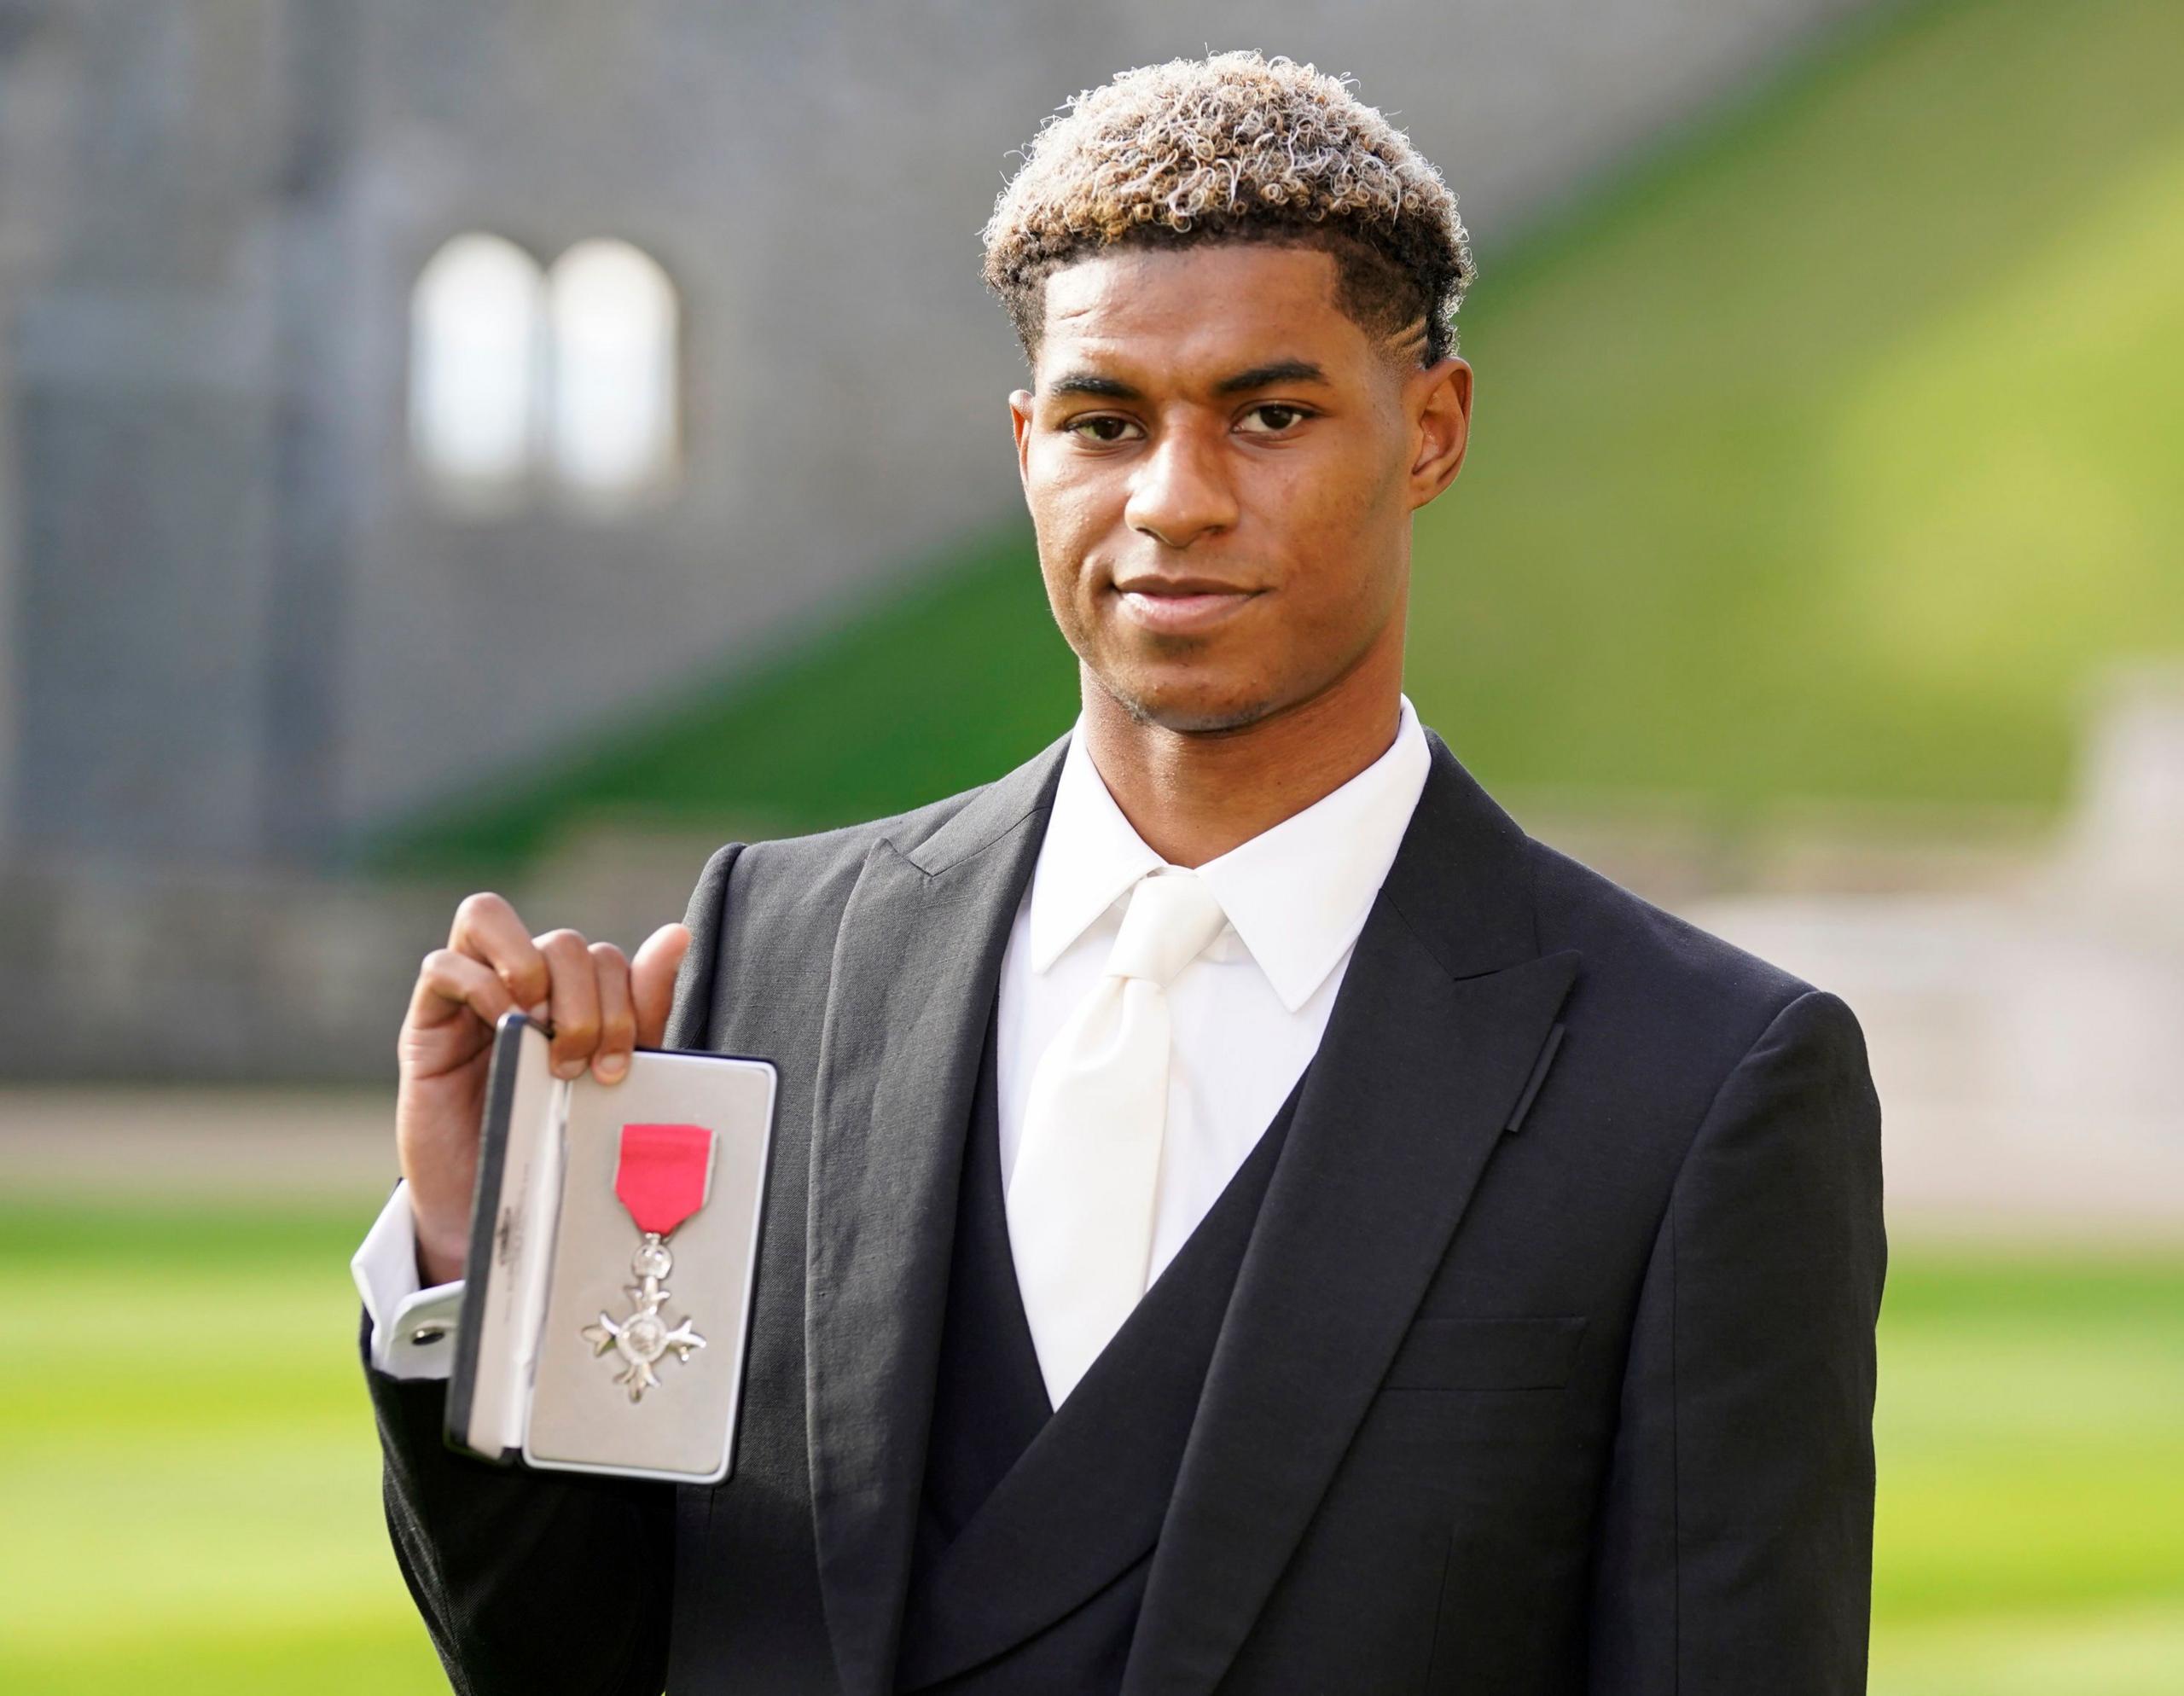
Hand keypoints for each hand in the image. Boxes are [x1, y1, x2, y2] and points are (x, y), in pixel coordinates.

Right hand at [395, 892, 691, 1284]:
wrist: (500, 1212)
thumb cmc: (557, 1139)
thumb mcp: (612, 1074)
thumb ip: (642, 1007)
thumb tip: (677, 934)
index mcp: (571, 996)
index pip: (603, 956)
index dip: (623, 1001)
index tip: (618, 1067)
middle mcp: (522, 985)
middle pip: (562, 941)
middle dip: (585, 1001)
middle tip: (577, 1062)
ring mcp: (469, 996)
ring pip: (487, 915)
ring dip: (531, 967)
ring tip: (540, 1028)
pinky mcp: (425, 1022)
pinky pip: (441, 965)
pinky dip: (479, 985)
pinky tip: (503, 1026)